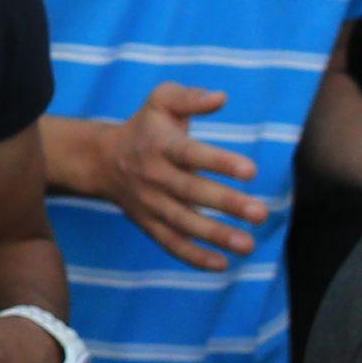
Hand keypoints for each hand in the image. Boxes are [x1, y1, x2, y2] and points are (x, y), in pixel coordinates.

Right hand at [87, 83, 263, 269]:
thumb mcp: (161, 101)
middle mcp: (153, 175)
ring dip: (215, 235)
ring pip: (183, 222)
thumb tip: (220, 97)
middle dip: (226, 204)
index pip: (191, 154)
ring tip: (248, 245)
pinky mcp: (148, 223)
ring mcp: (149, 203)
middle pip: (191, 191)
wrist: (102, 159)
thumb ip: (190, 98)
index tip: (251, 171)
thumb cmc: (145, 126)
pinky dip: (193, 257)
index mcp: (159, 144)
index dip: (220, 162)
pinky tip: (222, 265)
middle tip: (260, 213)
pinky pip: (170, 243)